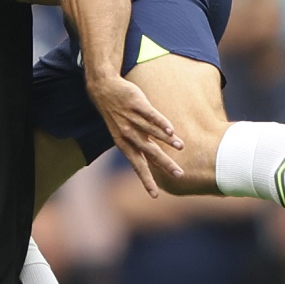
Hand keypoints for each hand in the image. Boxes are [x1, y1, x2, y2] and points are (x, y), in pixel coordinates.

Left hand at [85, 71, 184, 197]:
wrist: (103, 88)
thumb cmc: (118, 114)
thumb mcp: (125, 133)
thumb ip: (140, 147)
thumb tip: (155, 161)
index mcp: (125, 144)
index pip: (138, 166)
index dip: (146, 180)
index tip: (155, 195)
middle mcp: (128, 134)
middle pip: (149, 152)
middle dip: (164, 164)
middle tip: (179, 175)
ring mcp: (132, 118)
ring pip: (151, 133)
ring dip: (167, 141)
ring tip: (181, 147)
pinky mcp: (137, 103)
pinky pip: (150, 115)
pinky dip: (161, 123)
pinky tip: (171, 130)